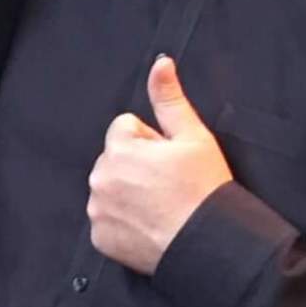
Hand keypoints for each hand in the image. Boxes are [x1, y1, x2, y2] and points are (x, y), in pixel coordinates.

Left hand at [86, 54, 232, 274]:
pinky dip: (123, 221)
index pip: (125, 128)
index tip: (169, 160)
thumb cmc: (203, 189)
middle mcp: (100, 178)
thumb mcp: (193, 136)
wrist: (207, 243)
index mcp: (119, 149)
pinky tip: (149, 224)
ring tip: (160, 205)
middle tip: (166, 184)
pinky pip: (107, 219)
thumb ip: (169, 97)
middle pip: (114, 158)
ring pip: (109, 188)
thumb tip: (160, 64)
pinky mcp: (100, 237)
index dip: (151, 141)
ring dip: (128, 192)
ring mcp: (98, 210)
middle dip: (136, 165)